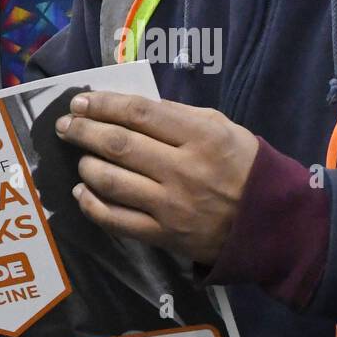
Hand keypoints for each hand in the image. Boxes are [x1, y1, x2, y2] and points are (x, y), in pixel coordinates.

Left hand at [56, 92, 258, 266]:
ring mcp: (171, 205)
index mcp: (201, 135)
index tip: (80, 101)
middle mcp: (183, 169)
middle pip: (118, 144)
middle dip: (84, 131)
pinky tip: (83, 192)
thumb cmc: (244, 166)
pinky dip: (92, 205)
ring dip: (86, 165)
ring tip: (81, 157)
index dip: (103, 104)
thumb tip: (128, 110)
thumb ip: (178, 117)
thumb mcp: (222, 128)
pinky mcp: (164, 236)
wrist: (270, 222)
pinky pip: (117, 220)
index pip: (139, 114)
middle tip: (66, 125)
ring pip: (111, 181)